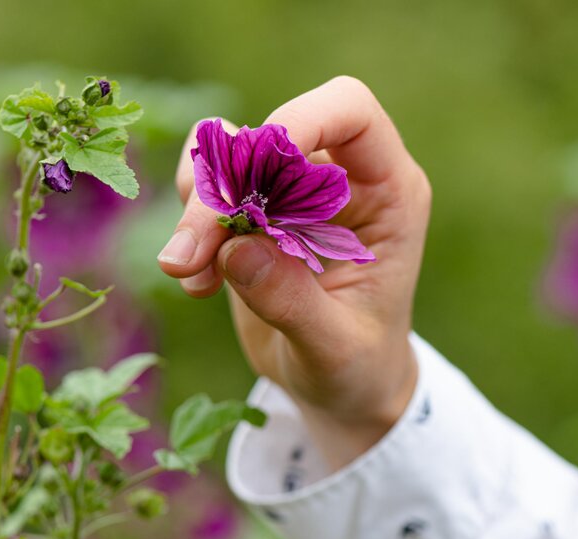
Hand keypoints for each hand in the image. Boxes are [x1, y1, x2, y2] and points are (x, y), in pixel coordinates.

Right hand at [157, 76, 430, 469]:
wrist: (341, 388)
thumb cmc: (359, 367)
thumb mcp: (336, 349)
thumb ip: (293, 302)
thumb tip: (237, 249)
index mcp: (389, 192)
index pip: (349, 111)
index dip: (299, 120)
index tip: (250, 176)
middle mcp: (340, 179)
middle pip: (269, 136)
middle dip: (222, 190)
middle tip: (188, 258)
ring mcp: (293, 191)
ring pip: (227, 154)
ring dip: (197, 209)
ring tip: (188, 274)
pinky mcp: (254, 213)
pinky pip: (207, 187)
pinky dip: (190, 229)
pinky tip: (198, 284)